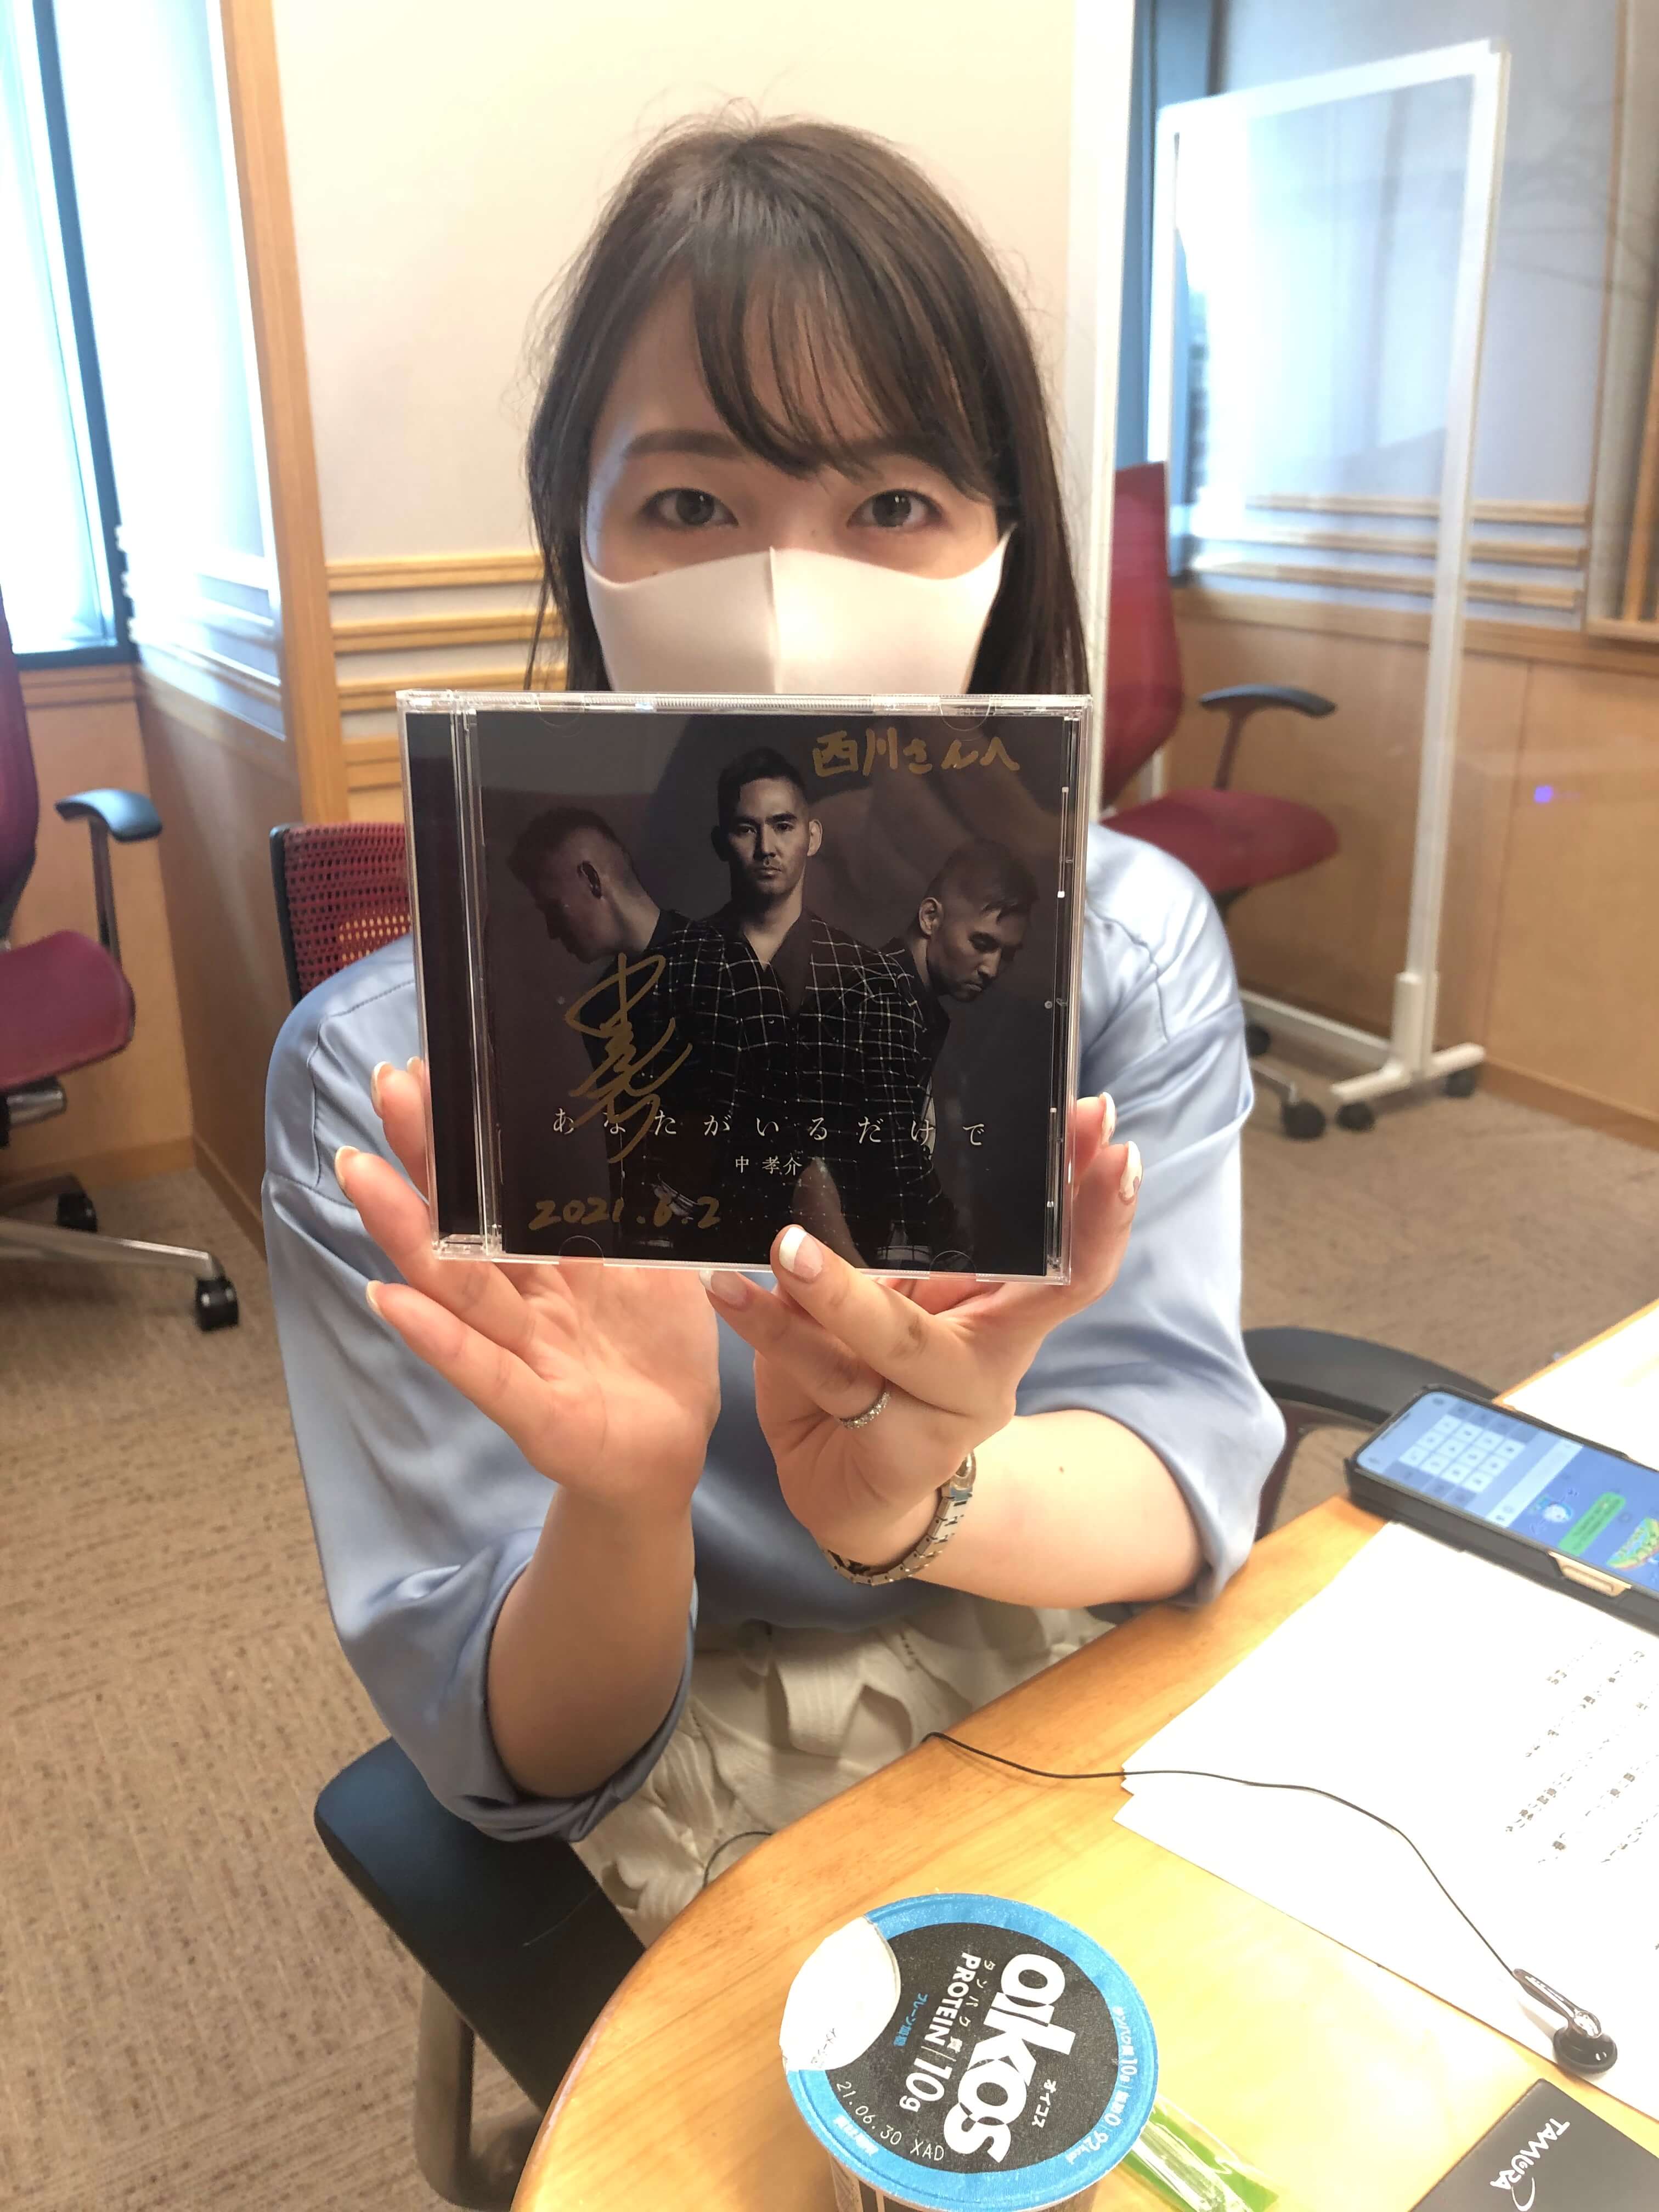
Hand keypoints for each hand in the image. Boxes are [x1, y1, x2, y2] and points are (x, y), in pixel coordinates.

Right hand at [336, 1060, 719, 1510]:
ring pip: (459, 1290)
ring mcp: (524, 1359)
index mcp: (552, 1266)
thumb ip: (638, 1217)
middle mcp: (523, 1305)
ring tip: (363, 1175)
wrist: (677, 1455)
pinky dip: (439, 1340)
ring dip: (408, 1233)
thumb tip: (636, 1126)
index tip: (428, 1072)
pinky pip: (486, 1374)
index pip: (498, 1195)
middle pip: (462, 1228)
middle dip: (423, 1161)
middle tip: (384, 1088)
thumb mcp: (664, 1272)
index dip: (463, 1142)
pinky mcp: (541, 1418)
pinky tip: (390, 1299)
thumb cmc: (659, 1357)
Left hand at [701, 1096, 1139, 1564]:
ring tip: (788, 1246)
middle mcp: (993, 1365)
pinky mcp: (896, 1455)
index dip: (1100, 1209)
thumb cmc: (874, 1377)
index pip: (1072, 1262)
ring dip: (840, 1290)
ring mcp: (950, 1416)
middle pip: (1016, 1295)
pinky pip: (827, 1379)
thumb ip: (902, 1254)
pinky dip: (771, 1329)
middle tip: (965, 1169)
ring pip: (900, 1343)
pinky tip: (728, 1291)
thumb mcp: (899, 1304)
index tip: (1109, 1139)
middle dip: (1001, 1224)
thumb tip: (842, 1167)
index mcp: (1007, 1317)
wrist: (850, 1493)